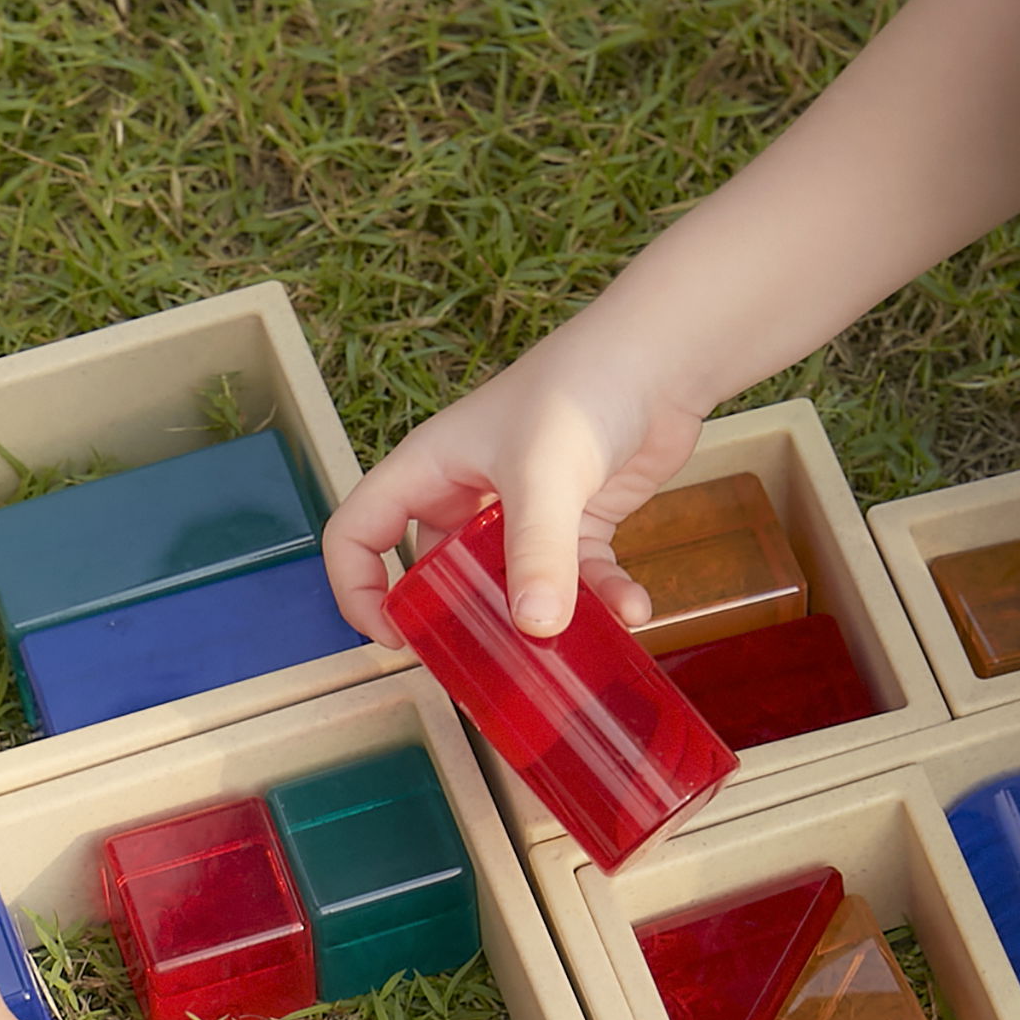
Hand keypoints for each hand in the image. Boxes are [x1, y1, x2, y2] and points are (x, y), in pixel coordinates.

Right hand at [324, 324, 707, 644]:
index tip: (393, 637)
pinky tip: (633, 610)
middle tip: (482, 663)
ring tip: (566, 650)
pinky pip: (576, 576)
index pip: (358, 532)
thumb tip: (535, 629)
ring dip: (539, 618)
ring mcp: (525, 508)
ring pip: (511, 583)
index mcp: (429, 468)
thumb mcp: (546, 475)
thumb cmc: (582, 387)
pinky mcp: (578, 519)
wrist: (661, 356)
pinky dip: (601, 597)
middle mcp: (468, 491)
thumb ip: (539, 555)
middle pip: (437, 572)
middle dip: (458, 620)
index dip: (358, 589)